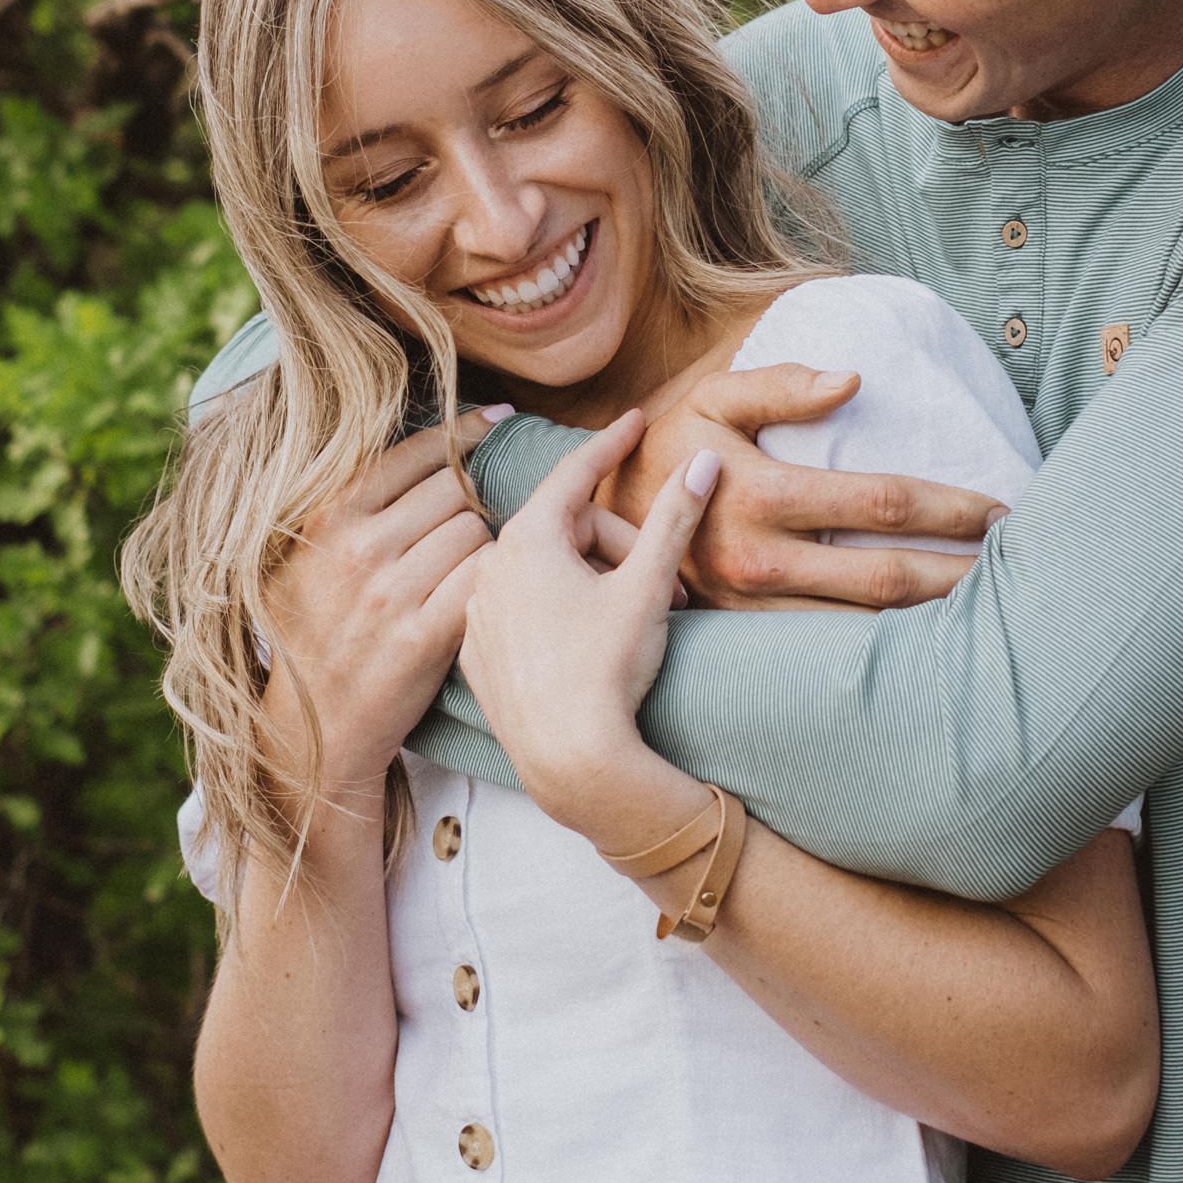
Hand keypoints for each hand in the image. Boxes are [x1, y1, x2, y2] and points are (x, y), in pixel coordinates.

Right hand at [257, 410, 497, 804]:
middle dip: (471, 501)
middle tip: (471, 523)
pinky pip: (484, 578)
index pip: (415, 452)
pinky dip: (492, 580)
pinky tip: (484, 591)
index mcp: (328, 518)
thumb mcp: (300, 558)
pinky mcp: (424, 636)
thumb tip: (413, 443)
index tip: (497, 418)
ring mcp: (391, 593)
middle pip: (455, 489)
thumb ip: (344, 504)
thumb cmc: (312, 633)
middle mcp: (358, 548)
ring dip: (484, 544)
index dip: (464, 432)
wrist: (311, 727)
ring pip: (477, 531)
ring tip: (466, 567)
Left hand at [460, 410, 716, 846]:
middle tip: (669, 584)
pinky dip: (557, 611)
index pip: (575, 474)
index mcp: (528, 540)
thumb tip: (705, 461)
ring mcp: (479, 614)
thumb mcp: (649, 585)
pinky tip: (589, 640)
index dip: (610, 445)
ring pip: (544, 571)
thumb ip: (674, 517)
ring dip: (593, 580)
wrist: (569, 761)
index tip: (634, 422)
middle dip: (621, 546)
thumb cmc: (607, 670)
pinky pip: (521, 610)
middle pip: (568, 530)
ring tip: (637, 618)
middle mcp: (491, 568)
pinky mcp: (477, 656)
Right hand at [605, 364, 1004, 609]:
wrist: (597, 515)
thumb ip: (781, 385)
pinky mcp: (748, 633)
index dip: (946, 506)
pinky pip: (829, 647)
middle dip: (957, 571)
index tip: (997, 507)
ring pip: (862, 624)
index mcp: (759, 494)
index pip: (878, 502)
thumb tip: (853, 380)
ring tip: (987, 603)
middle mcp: (760, 559)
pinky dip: (884, 643)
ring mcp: (753, 606)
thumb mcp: (713, 396)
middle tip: (1014, 560)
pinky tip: (926, 636)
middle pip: (885, 576)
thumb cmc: (671, 443)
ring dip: (930, 616)